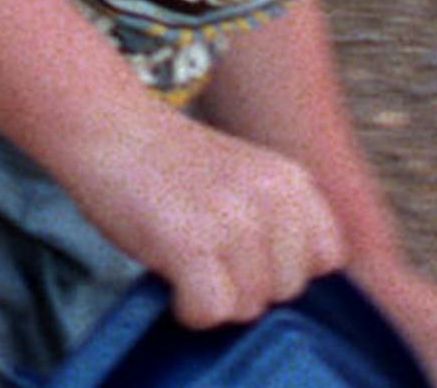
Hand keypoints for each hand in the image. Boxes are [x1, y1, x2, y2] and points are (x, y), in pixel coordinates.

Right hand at [50, 103, 348, 329]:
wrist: (108, 126)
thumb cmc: (166, 162)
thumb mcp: (245, 178)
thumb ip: (275, 219)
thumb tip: (288, 284)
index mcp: (291, 179)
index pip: (328, 258)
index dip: (285, 268)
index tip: (247, 254)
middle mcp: (272, 198)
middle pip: (287, 291)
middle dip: (246, 286)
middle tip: (204, 251)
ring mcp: (234, 220)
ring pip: (248, 307)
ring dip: (213, 297)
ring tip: (183, 257)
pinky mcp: (192, 242)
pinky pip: (210, 310)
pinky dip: (187, 308)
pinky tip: (170, 277)